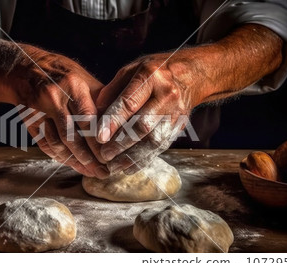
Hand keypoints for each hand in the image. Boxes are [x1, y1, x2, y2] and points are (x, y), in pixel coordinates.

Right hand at [9, 45, 108, 177]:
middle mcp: (54, 97)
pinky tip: (72, 164)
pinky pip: (45, 144)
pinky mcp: (29, 121)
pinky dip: (60, 157)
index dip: (98, 142)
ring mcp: (39, 110)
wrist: (26, 67)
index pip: (88, 119)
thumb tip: (121, 124)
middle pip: (72, 136)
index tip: (111, 156)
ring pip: (57, 144)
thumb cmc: (63, 75)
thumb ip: (101, 100)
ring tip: (90, 172)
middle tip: (103, 171)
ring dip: (75, 162)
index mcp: (73, 85)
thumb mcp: (84, 79)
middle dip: (90, 158)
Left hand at [95, 51, 209, 174]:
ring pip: (154, 140)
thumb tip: (94, 114)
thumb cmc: (154, 71)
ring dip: (132, 157)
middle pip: (143, 125)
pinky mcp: (180, 126)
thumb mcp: (131, 70)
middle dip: (121, 144)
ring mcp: (176, 112)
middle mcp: (166, 95)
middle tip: (104, 155)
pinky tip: (129, 167)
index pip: (129, 103)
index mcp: (151, 77)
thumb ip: (112, 91)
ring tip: (113, 166)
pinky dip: (144, 159)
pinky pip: (161, 146)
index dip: (113, 121)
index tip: (99, 137)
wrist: (192, 74)